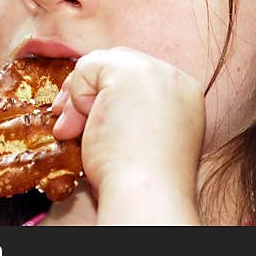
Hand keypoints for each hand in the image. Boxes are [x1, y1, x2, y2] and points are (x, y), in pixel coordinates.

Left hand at [51, 47, 204, 223]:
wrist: (147, 191)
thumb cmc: (142, 178)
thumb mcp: (142, 136)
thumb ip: (128, 112)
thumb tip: (91, 105)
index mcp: (186, 95)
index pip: (141, 78)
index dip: (111, 96)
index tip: (94, 123)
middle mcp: (174, 77)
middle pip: (122, 64)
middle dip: (92, 90)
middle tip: (70, 124)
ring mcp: (154, 69)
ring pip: (104, 63)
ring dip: (82, 95)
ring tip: (75, 131)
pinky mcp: (128, 69)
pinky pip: (88, 67)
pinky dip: (77, 94)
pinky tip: (83, 124)